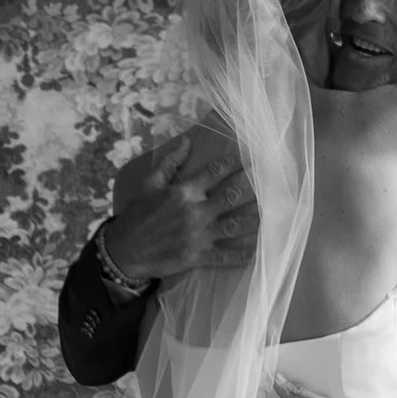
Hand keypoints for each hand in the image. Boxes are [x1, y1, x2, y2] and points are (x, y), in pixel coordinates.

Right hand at [102, 128, 258, 284]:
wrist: (124, 251)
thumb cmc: (137, 215)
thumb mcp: (149, 184)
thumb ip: (170, 163)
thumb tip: (187, 140)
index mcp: (183, 192)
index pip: (215, 172)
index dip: (234, 163)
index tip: (249, 157)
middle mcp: (195, 212)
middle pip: (232, 196)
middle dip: (253, 187)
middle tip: (271, 180)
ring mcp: (199, 236)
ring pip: (236, 225)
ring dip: (255, 218)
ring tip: (273, 211)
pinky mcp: (199, 257)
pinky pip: (227, 256)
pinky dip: (244, 253)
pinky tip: (259, 249)